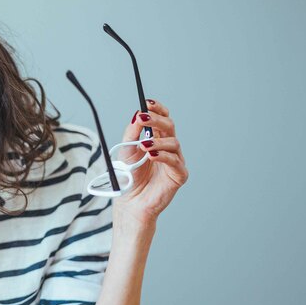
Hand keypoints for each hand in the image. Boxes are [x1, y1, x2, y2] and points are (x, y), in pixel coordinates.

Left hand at [113, 98, 187, 225]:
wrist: (130, 202)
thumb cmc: (130, 176)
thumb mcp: (126, 151)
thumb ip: (132, 133)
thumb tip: (137, 115)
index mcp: (157, 139)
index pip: (162, 118)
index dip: (158, 109)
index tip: (148, 103)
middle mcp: (168, 147)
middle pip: (169, 126)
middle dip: (156, 120)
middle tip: (143, 118)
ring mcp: (175, 160)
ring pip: (173, 142)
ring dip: (158, 141)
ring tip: (144, 145)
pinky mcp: (179, 175)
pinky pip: (175, 161)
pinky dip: (163, 156)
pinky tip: (152, 155)